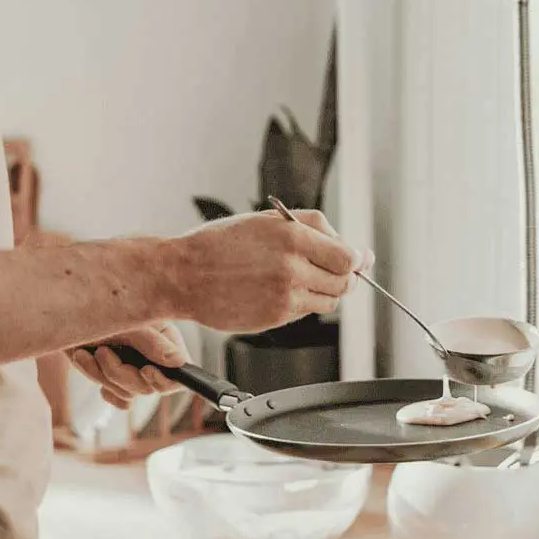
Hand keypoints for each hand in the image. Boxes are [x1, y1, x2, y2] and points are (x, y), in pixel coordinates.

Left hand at [67, 322, 188, 410]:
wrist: (63, 312)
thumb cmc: (96, 307)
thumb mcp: (126, 323)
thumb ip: (152, 343)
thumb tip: (180, 362)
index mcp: (163, 336)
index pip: (180, 370)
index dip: (165, 378)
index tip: (146, 370)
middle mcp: (152, 354)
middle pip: (148, 387)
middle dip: (120, 374)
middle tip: (101, 352)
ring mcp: (134, 366)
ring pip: (129, 394)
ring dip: (102, 376)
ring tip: (84, 352)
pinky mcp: (116, 377)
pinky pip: (119, 398)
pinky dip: (102, 386)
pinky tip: (89, 366)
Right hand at [173, 209, 373, 332]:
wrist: (182, 275)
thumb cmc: (219, 243)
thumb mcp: (265, 219)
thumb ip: (311, 228)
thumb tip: (352, 248)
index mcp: (292, 237)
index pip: (348, 257)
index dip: (355, 259)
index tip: (356, 258)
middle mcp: (292, 268)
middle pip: (344, 282)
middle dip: (343, 275)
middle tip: (327, 267)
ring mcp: (284, 297)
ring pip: (329, 301)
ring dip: (324, 290)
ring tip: (297, 276)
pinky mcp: (275, 318)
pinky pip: (305, 312)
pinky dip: (302, 302)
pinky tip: (279, 289)